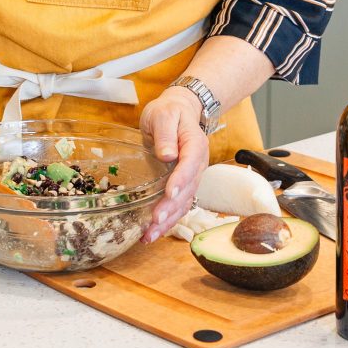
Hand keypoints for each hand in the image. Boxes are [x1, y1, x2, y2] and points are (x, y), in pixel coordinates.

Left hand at [138, 87, 209, 242]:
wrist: (179, 111)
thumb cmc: (169, 111)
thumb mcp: (164, 114)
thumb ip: (165, 133)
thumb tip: (167, 153)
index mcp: (195, 145)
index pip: (190, 164)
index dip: (181, 180)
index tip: (170, 193)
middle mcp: (197, 164)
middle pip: (188, 189)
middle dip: (172, 207)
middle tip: (155, 221)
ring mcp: (192, 177)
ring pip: (184, 203)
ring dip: (169, 221)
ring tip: (150, 236)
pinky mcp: (183, 185)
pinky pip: (178, 206)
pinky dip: (167, 221)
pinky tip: (152, 232)